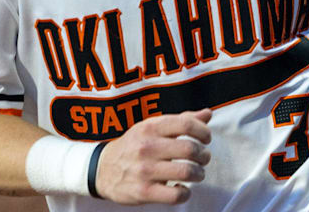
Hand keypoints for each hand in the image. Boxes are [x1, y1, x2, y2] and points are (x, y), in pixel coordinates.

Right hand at [93, 109, 212, 204]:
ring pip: (187, 172)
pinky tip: (182, 188)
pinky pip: (176, 195)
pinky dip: (185, 192)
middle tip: (203, 158)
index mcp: (150, 127)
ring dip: (199, 174)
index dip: (203, 132)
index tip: (206, 139)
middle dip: (204, 155)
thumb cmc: (133, 146)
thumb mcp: (151, 127)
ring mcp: (145, 170)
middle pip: (190, 149)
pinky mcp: (144, 192)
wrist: (101, 169)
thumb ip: (180, 121)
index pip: (186, 124)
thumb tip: (207, 113)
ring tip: (197, 173)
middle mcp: (147, 147)